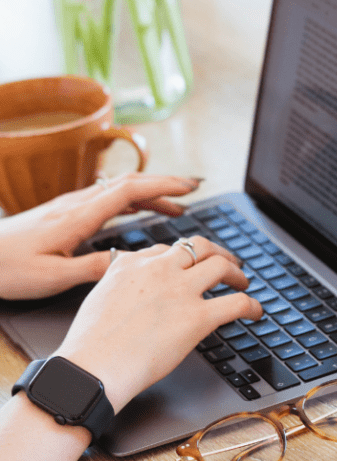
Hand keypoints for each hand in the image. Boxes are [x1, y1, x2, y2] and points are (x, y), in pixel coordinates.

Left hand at [0, 173, 202, 299]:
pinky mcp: (63, 214)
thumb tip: (132, 264)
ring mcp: (69, 207)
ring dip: (150, 192)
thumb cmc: (7, 269)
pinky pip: (106, 199)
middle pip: (129, 183)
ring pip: (118, 190)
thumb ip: (95, 269)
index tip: (190, 188)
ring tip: (177, 206)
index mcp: (78, 217)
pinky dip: (131, 201)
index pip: (129, 190)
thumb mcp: (53, 277)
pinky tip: (139, 210)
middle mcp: (76, 205)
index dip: (163, 186)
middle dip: (165, 183)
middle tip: (195, 189)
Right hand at [56, 237, 263, 412]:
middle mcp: (159, 270)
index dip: (183, 258)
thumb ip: (119, 286)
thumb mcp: (98, 299)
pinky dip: (252, 306)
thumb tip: (130, 289)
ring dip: (237, 273)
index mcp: (131, 264)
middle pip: (198, 246)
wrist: (92, 368)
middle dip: (217, 252)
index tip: (190, 266)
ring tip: (243, 283)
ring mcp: (180, 291)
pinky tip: (255, 312)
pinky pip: (236, 303)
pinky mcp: (198, 317)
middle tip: (228, 262)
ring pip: (221, 265)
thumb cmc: (90, 346)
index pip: (165, 249)